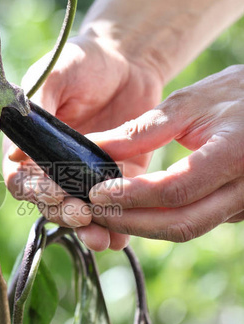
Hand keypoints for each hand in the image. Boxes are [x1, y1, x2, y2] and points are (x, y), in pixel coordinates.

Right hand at [2, 33, 162, 250]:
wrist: (129, 58)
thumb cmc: (83, 60)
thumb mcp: (56, 76)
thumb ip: (35, 108)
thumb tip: (13, 154)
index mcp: (31, 145)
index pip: (22, 180)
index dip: (34, 190)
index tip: (53, 191)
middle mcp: (55, 166)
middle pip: (50, 203)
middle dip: (63, 212)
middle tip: (81, 215)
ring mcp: (86, 176)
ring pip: (81, 212)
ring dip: (88, 229)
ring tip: (101, 238)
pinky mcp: (118, 179)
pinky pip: (115, 208)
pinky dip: (117, 226)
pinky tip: (121, 238)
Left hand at [89, 65, 243, 241]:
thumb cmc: (236, 95)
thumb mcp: (190, 102)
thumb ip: (143, 129)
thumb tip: (95, 147)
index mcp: (235, 154)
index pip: (176, 190)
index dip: (132, 196)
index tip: (96, 192)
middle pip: (181, 224)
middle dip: (131, 222)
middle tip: (93, 212)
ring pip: (187, 229)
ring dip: (142, 226)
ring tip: (105, 212)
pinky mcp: (237, 210)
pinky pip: (194, 222)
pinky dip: (159, 220)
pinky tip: (132, 209)